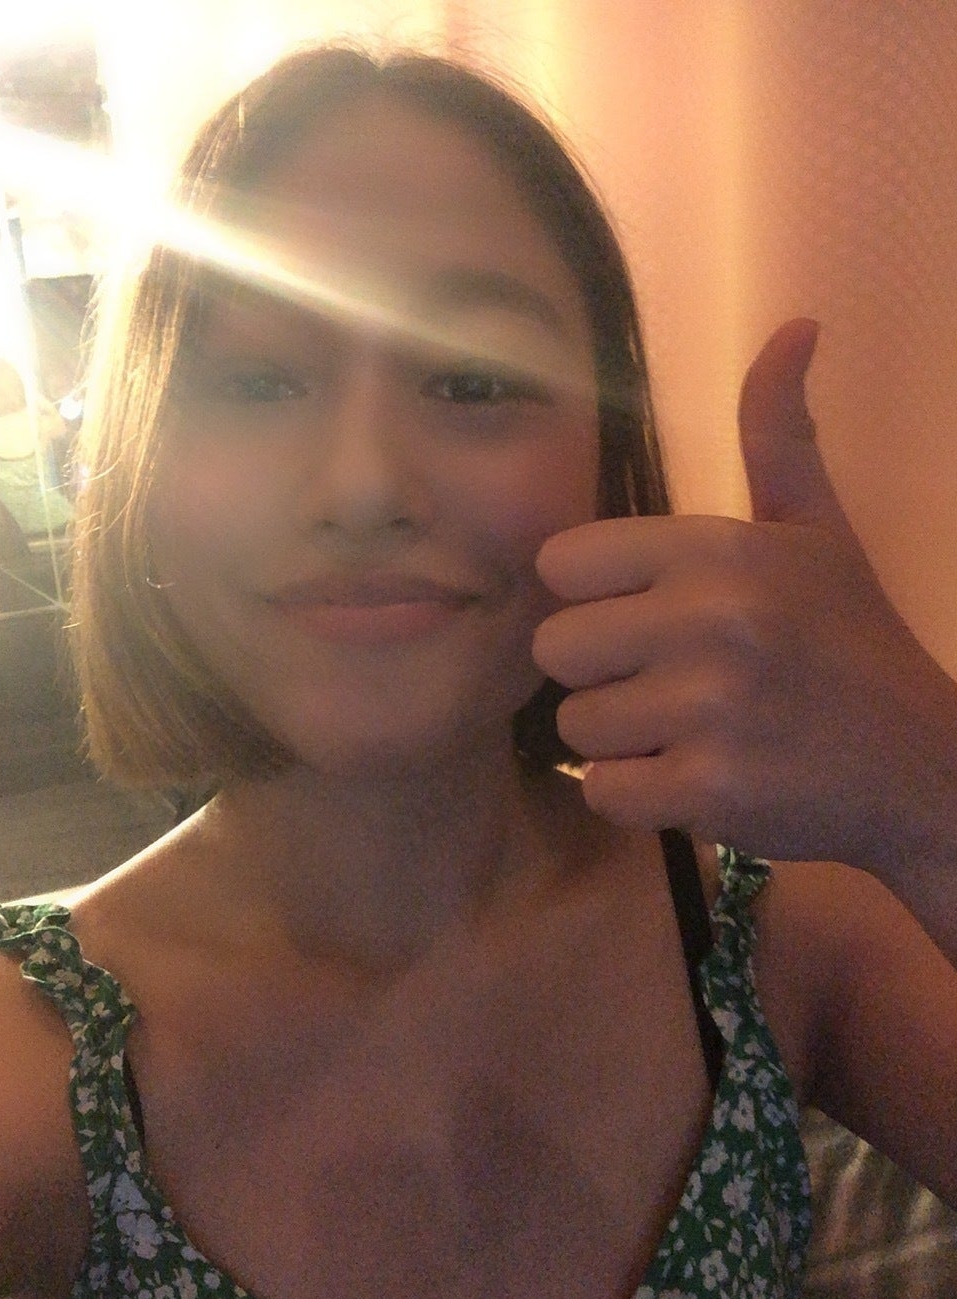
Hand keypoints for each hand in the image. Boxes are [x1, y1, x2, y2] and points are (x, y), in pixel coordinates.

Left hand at [532, 318, 956, 874]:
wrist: (924, 769)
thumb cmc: (854, 646)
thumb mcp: (822, 533)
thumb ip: (781, 438)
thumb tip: (794, 325)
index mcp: (720, 548)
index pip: (563, 563)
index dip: (595, 598)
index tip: (646, 619)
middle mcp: (709, 617)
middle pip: (555, 648)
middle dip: (601, 674)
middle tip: (667, 686)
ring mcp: (708, 707)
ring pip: (574, 725)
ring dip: (620, 740)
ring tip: (688, 733)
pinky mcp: (708, 790)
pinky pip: (602, 791)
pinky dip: (636, 796)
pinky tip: (691, 779)